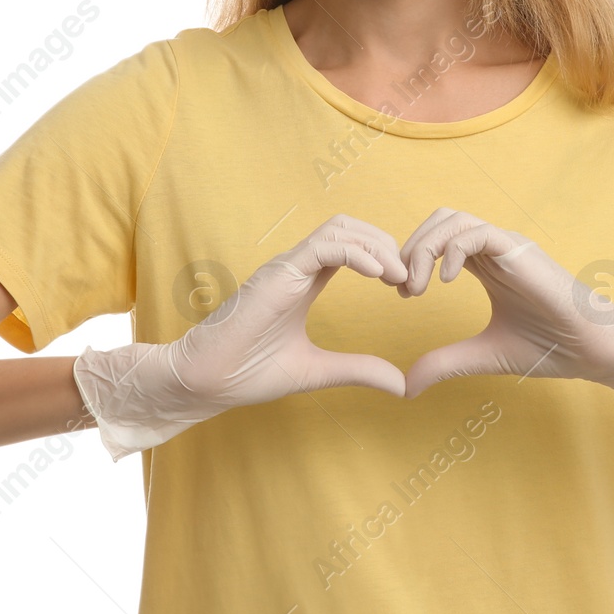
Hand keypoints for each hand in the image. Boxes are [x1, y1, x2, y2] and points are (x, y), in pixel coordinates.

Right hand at [73, 214, 407, 460]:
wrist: (203, 382)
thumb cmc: (247, 373)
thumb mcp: (318, 372)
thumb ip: (358, 370)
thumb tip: (402, 385)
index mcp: (305, 281)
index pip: (353, 246)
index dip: (385, 258)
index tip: (406, 288)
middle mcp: (296, 267)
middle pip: (352, 227)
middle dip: (388, 245)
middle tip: (410, 279)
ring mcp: (286, 267)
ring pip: (340, 228)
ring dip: (377, 245)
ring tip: (398, 276)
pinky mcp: (277, 274)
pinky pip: (323, 246)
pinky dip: (356, 253)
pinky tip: (378, 276)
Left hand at [394, 208, 613, 413]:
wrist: (594, 350)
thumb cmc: (550, 348)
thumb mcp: (482, 355)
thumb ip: (445, 362)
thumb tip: (406, 386)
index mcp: (487, 265)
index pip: (438, 239)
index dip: (412, 259)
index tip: (401, 294)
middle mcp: (496, 249)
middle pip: (441, 219)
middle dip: (411, 246)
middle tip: (401, 287)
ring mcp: (508, 246)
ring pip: (455, 219)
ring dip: (425, 247)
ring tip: (416, 287)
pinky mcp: (520, 252)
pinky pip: (478, 233)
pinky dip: (452, 250)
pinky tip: (445, 282)